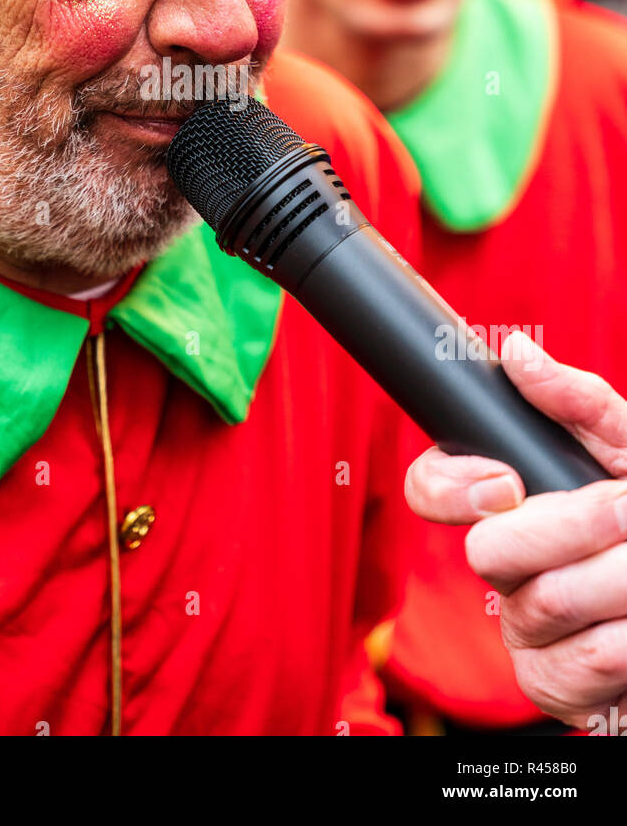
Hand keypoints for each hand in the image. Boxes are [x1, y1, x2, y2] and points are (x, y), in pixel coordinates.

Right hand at [405, 332, 626, 730]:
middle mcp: (505, 562)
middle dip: (570, 527)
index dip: (453, 488)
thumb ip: (578, 401)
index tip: (508, 480)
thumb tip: (517, 352)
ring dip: (616, 578)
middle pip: (487, 551)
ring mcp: (525, 627)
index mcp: (507, 500)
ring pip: (539, 604)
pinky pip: (575, 664)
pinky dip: (624, 639)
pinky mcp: (555, 684)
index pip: (430, 487)